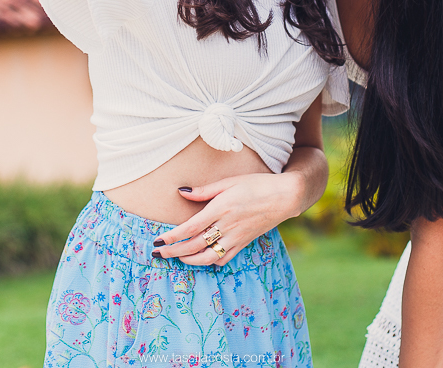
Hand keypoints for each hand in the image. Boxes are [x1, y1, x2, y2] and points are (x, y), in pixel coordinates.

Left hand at [153, 172, 303, 266]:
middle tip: (158, 252)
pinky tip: (201, 257)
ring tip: (177, 258)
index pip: (190, 228)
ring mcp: (236, 238)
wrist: (284, 197)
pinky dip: (209, 261)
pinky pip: (223, 259)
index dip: (172, 237)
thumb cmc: (256, 184)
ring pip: (207, 257)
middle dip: (173, 252)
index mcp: (221, 209)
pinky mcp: (243, 243)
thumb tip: (181, 192)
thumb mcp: (229, 182)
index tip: (158, 240)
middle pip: (194, 246)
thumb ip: (204, 190)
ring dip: (189, 261)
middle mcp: (227, 226)